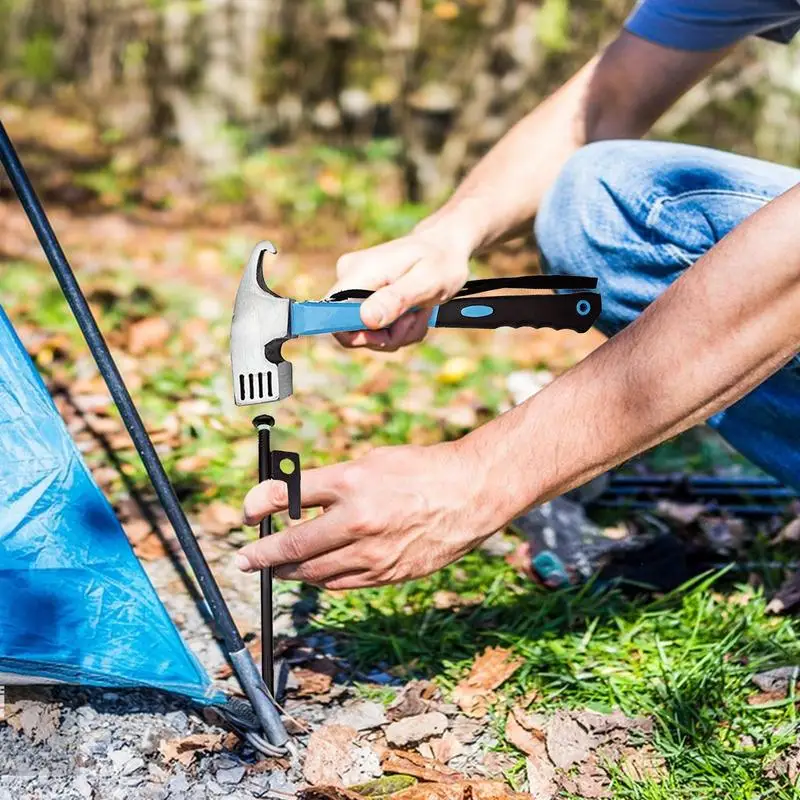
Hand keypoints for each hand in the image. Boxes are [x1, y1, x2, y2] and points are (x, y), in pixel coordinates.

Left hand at [235, 441, 501, 589]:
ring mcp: (373, 553)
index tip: (246, 513)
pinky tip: (315, 573)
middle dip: (263, 555)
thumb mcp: (371, 462)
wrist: (470, 494)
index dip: (257, 505)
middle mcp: (357, 520)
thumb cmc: (421, 470)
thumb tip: (296, 500)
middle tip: (246, 560)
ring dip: (290, 571)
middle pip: (293, 545)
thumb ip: (332, 483)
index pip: (287, 497)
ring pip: (315, 572)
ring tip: (277, 568)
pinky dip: (323, 579)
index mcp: (350, 483)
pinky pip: (343, 583)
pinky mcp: (388, 574)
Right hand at [330, 229, 470, 351]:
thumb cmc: (440, 261)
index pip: (331, 312)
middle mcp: (350, 278)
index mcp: (358, 271)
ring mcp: (357, 289)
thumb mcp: (426, 281)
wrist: (446, 249)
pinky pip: (376, 330)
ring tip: (418, 314)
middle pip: (351, 330)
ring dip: (398, 333)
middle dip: (387, 336)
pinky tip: (414, 314)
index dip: (353, 334)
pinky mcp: (366, 299)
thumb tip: (366, 319)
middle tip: (415, 319)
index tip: (385, 335)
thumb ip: (396, 299)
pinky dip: (399, 329)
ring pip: (367, 334)